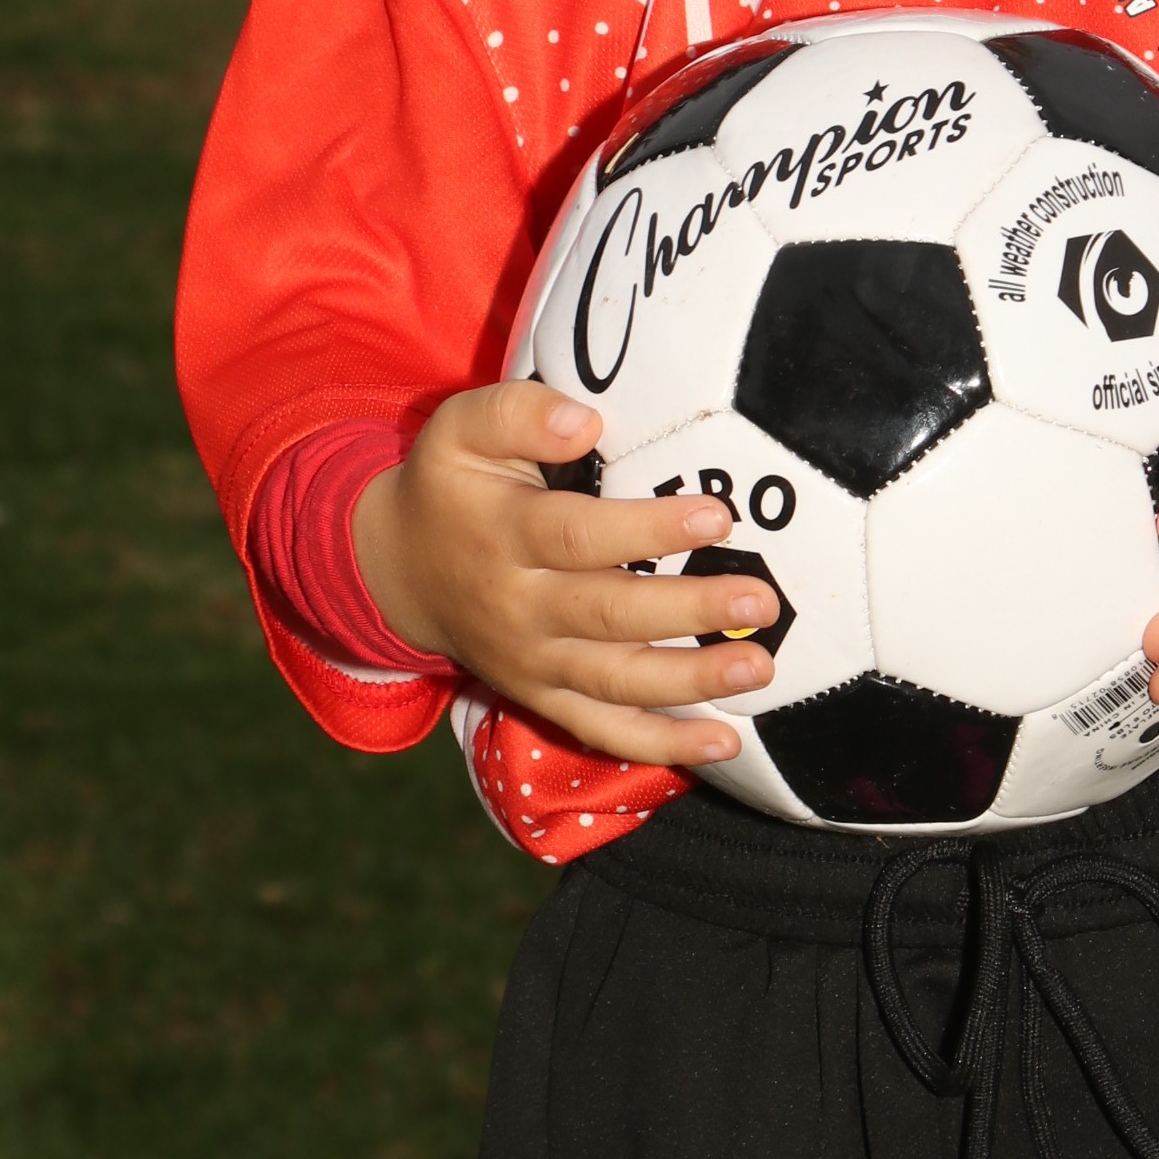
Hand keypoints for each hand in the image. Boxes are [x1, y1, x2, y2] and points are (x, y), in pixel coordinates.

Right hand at [352, 379, 777, 771]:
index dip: (648, 531)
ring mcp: (532, 662)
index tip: (716, 518)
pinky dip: (662, 745)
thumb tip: (584, 423)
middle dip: (689, 611)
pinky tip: (723, 745)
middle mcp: (519, 607)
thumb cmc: (451, 487)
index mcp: (505, 534)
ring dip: (691, 682)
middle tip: (758, 602)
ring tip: (758, 668)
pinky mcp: (543, 696)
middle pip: (609, 615)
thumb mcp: (458, 431)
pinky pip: (602, 731)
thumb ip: (515, 413)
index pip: (578, 537)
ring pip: (615, 681)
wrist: (400, 570)